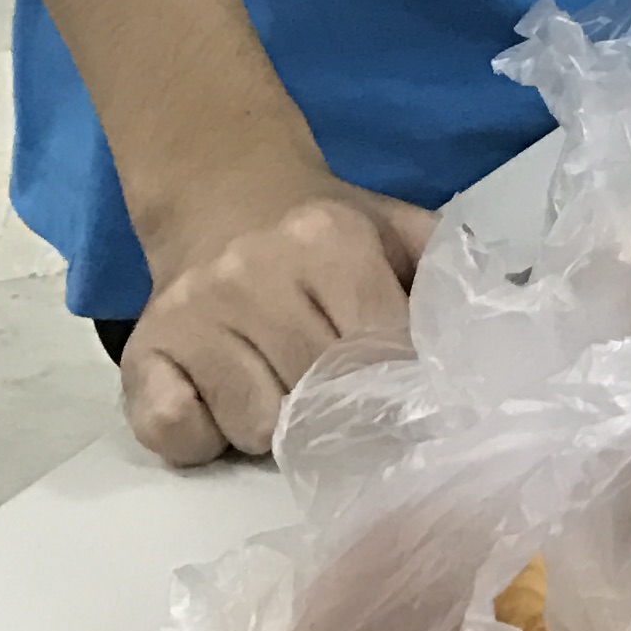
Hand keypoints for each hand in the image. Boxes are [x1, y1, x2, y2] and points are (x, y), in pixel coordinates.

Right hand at [121, 155, 431, 462]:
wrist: (221, 192)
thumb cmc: (324, 230)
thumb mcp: (396, 229)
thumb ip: (445, 278)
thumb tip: (489, 338)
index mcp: (329, 241)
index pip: (382, 347)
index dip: (398, 382)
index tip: (408, 397)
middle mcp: (253, 276)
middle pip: (318, 396)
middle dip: (340, 411)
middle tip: (342, 396)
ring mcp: (191, 317)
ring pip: (255, 427)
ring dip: (276, 426)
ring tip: (280, 383)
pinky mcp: (142, 356)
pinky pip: (180, 437)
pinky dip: (206, 438)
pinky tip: (223, 401)